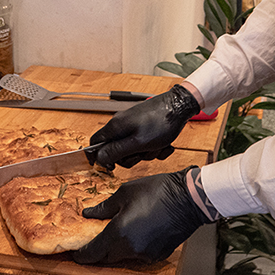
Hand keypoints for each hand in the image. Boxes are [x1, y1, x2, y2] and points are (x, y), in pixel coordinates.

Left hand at [72, 167, 210, 264]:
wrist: (188, 199)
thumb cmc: (158, 191)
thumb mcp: (125, 193)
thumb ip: (104, 207)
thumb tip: (88, 214)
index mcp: (119, 232)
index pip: (94, 252)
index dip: (82, 255)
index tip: (75, 254)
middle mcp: (130, 248)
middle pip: (107, 257)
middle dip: (99, 250)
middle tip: (93, 240)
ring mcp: (145, 254)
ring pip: (123, 257)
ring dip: (116, 248)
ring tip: (116, 231)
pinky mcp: (157, 255)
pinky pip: (138, 255)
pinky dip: (132, 247)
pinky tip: (135, 232)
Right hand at [85, 84, 200, 168]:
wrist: (179, 107)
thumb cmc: (161, 122)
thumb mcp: (138, 143)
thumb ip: (116, 151)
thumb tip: (99, 158)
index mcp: (115, 127)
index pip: (94, 143)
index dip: (98, 157)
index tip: (108, 167)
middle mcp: (121, 124)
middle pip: (115, 149)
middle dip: (130, 157)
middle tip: (142, 154)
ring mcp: (133, 125)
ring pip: (132, 148)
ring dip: (145, 153)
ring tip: (157, 147)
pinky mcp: (144, 126)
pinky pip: (144, 144)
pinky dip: (154, 147)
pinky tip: (164, 145)